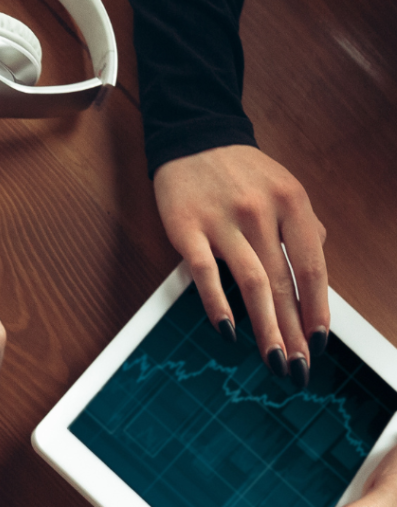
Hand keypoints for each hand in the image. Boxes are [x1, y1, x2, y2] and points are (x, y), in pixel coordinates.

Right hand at [154, 145, 328, 387]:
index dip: (317, 308)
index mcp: (292, 203)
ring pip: (251, 283)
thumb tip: (315, 271)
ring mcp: (224, 222)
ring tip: (271, 359)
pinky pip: (206, 274)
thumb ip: (303, 226)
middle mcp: (262, 212)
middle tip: (297, 367)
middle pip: (283, 283)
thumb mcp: (282, 188)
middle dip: (292, 330)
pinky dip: (218, 305)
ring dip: (265, 327)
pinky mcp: (187, 230)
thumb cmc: (238, 171)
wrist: (192, 138)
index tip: (318, 343)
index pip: (312, 266)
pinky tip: (228, 332)